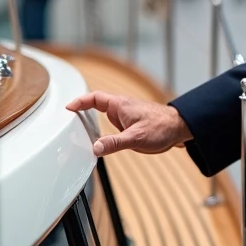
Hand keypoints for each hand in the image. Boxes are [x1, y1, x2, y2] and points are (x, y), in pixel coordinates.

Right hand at [66, 91, 192, 155]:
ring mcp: (125, 116)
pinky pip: (111, 125)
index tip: (67, 108)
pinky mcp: (130, 125)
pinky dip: (101, 130)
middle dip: (81, 111)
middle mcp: (121, 108)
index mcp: (120, 105)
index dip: (79, 101)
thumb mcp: (135, 138)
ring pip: (103, 116)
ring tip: (77, 133)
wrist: (179, 129)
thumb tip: (95, 148)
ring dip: (91, 121)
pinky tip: (98, 141)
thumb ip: (114, 143)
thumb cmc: (161, 127)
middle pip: (95, 105)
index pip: (94, 98)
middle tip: (67, 121)